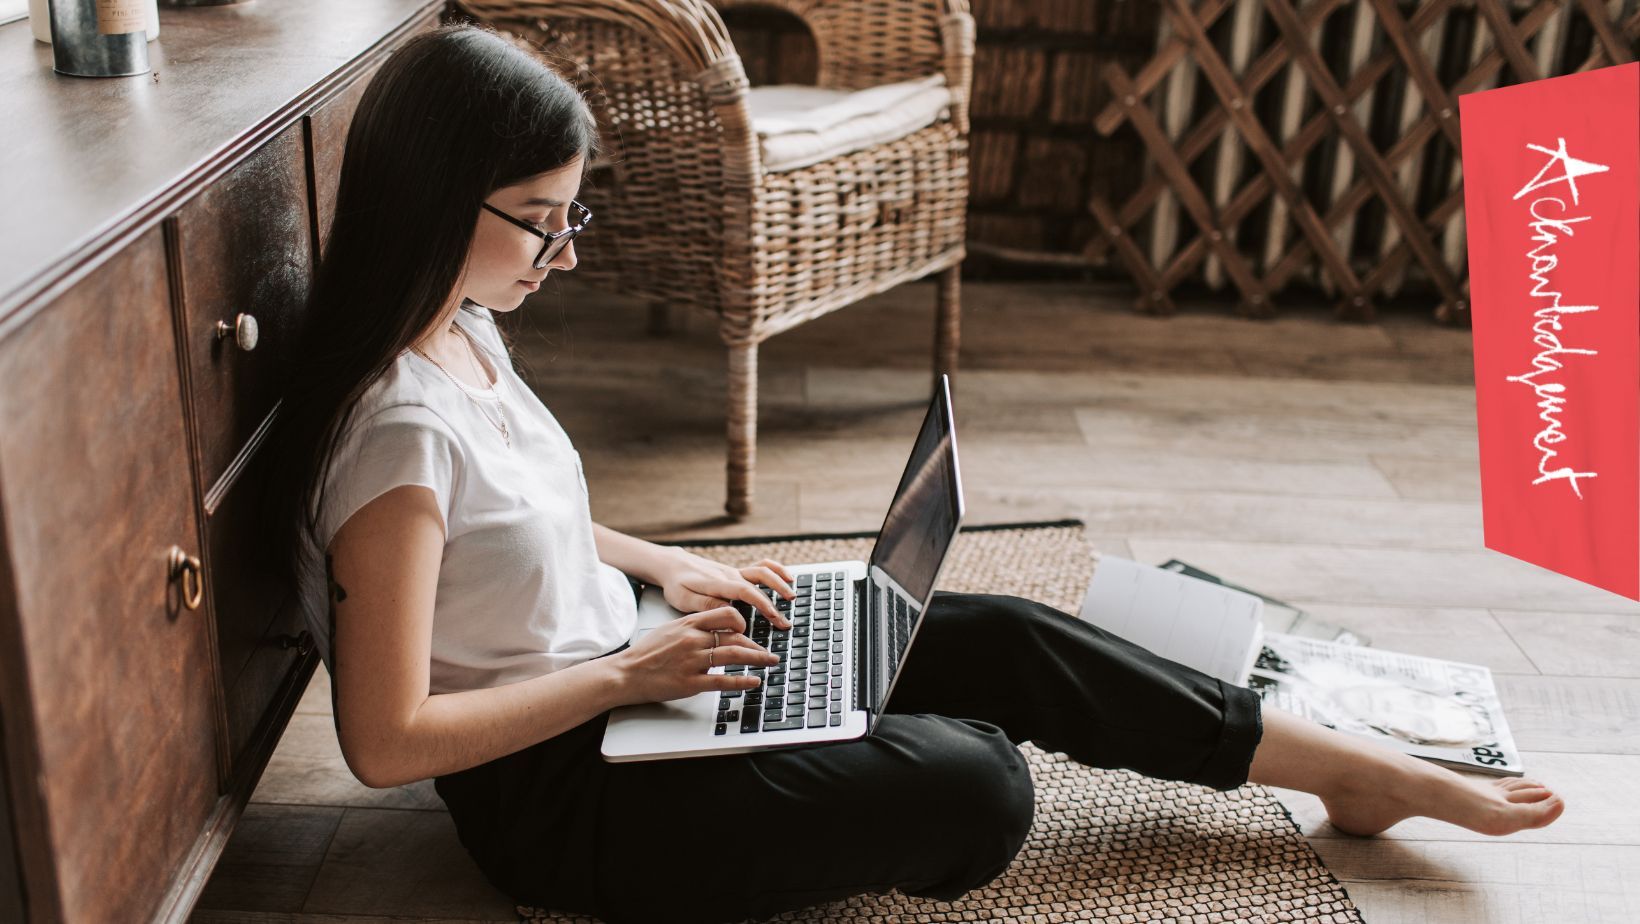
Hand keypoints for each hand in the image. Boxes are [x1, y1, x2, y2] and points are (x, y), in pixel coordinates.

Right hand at [612, 605, 781, 704]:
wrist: (626, 673)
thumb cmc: (647, 653)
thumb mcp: (670, 630)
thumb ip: (694, 627)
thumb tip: (716, 630)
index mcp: (689, 624)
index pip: (726, 614)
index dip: (743, 622)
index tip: (750, 631)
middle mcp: (693, 639)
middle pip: (735, 637)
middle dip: (756, 645)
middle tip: (770, 652)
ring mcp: (692, 661)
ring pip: (733, 656)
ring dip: (757, 659)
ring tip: (770, 662)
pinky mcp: (690, 682)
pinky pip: (723, 680)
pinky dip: (742, 681)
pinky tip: (754, 681)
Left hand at [654, 549, 795, 630]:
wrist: (674, 565)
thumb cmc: (677, 585)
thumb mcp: (684, 599)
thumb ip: (706, 605)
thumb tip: (729, 612)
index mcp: (717, 583)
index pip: (744, 591)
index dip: (761, 603)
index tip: (773, 616)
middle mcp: (729, 575)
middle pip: (757, 584)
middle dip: (774, 602)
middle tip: (785, 622)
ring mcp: (735, 572)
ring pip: (762, 571)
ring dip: (779, 582)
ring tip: (792, 596)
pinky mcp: (737, 572)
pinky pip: (761, 566)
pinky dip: (776, 570)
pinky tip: (788, 578)